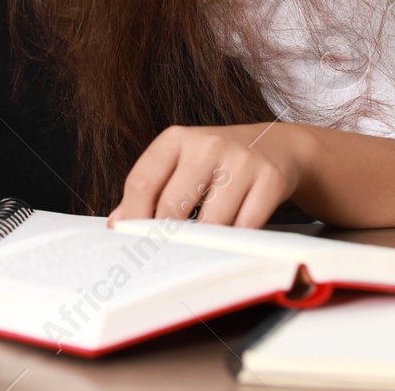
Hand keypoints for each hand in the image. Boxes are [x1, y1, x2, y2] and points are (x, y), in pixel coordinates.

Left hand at [105, 123, 308, 228]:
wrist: (277, 146)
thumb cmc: (219, 161)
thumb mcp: (181, 164)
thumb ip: (149, 191)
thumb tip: (117, 225)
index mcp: (176, 138)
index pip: (142, 183)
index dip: (132, 218)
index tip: (130, 243)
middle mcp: (207, 144)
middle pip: (172, 206)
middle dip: (167, 238)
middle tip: (165, 256)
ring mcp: (241, 160)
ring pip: (211, 223)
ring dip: (205, 243)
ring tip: (202, 248)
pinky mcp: (270, 178)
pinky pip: (244, 227)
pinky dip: (235, 242)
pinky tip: (232, 241)